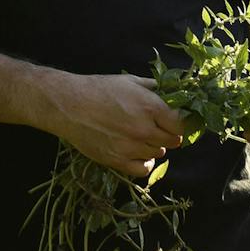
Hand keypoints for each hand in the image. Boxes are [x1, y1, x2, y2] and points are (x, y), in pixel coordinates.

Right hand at [36, 72, 185, 177]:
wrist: (69, 105)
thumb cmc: (99, 89)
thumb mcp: (128, 81)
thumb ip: (152, 87)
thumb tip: (169, 91)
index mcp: (150, 107)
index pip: (179, 124)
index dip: (178, 122)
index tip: (173, 121)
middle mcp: (144, 129)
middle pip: (171, 141)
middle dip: (168, 134)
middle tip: (159, 129)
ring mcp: (131, 147)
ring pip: (157, 153)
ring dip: (155, 146)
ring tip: (143, 138)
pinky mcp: (117, 160)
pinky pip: (142, 169)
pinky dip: (145, 163)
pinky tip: (140, 155)